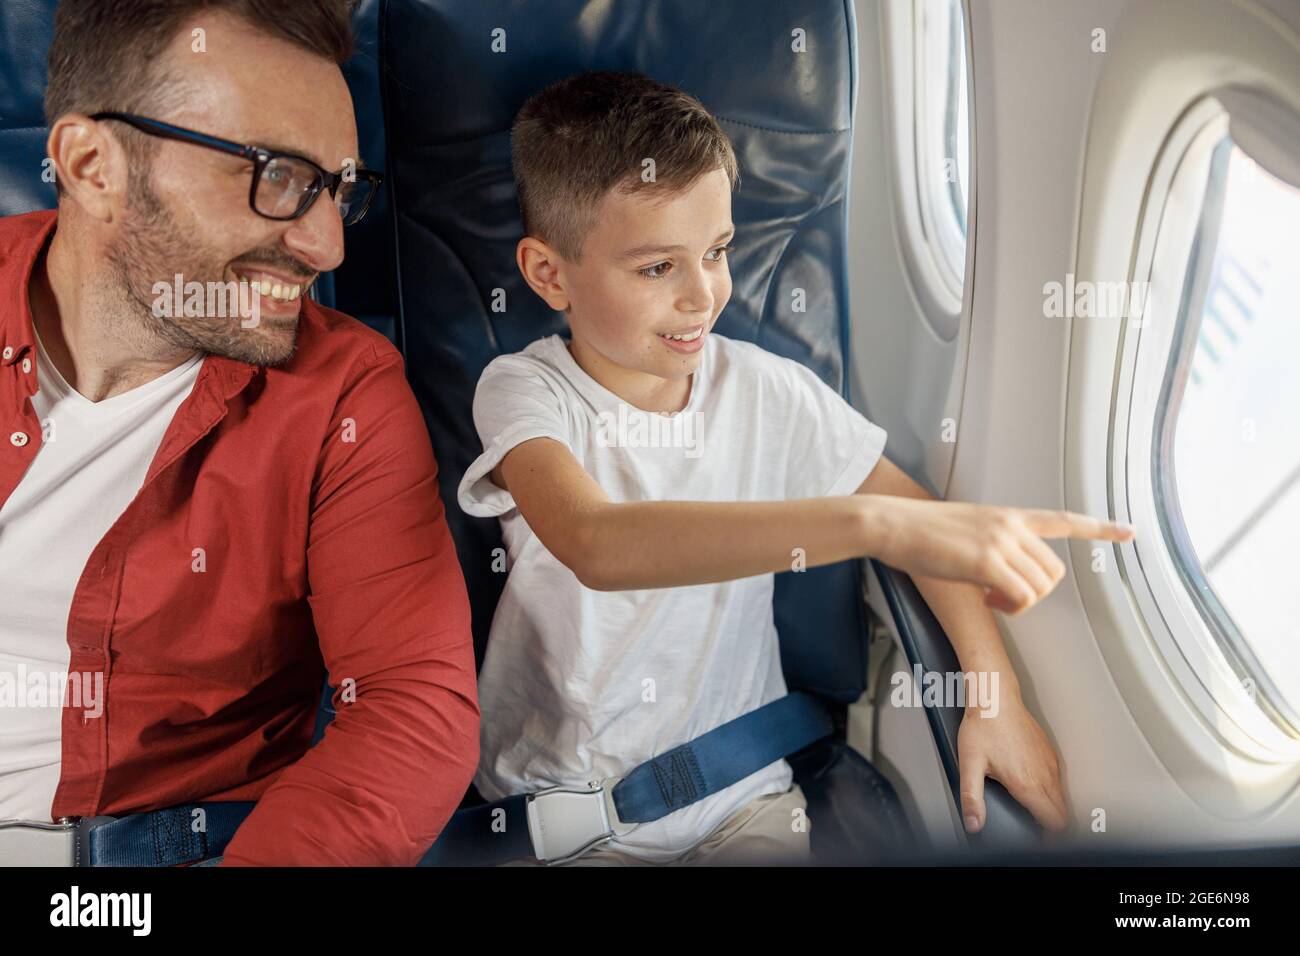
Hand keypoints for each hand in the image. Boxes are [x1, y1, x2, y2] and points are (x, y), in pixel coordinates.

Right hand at [868, 497, 1134, 613]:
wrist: (892, 523)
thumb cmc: (919, 531)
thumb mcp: (966, 529)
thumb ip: (993, 545)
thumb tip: (1001, 576)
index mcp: (1008, 515)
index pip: (1063, 519)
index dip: (1100, 528)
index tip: (1129, 532)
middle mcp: (1011, 525)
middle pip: (1053, 571)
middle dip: (1034, 592)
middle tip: (1001, 597)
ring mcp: (1001, 541)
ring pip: (1040, 588)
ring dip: (1020, 603)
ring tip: (991, 598)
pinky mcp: (986, 561)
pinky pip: (1020, 598)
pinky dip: (1010, 608)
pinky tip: (987, 601)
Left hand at [957, 695, 1067, 834]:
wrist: (995, 699)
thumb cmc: (983, 728)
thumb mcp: (969, 765)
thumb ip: (972, 798)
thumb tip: (973, 823)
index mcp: (1028, 783)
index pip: (1055, 822)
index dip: (1050, 837)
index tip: (1040, 841)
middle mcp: (1045, 775)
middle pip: (1063, 813)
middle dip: (1053, 826)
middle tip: (1038, 832)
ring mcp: (1050, 763)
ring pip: (1063, 797)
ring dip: (1053, 808)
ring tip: (1035, 812)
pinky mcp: (1050, 753)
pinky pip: (1059, 780)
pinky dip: (1052, 792)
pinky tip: (1034, 788)